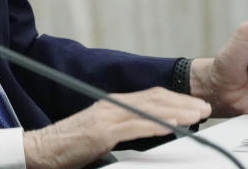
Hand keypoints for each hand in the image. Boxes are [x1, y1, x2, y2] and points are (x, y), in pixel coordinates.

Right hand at [23, 87, 210, 168]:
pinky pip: (133, 127)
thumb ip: (124, 130)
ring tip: (196, 115)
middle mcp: (111, 106)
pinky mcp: (101, 132)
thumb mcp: (103, 134)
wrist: (42, 149)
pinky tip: (171, 126)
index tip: (195, 105)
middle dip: (182, 103)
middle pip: (153, 100)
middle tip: (204, 107)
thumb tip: (149, 132)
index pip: (150, 97)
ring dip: (175, 112)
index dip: (175, 99)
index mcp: (113, 105)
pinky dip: (155, 125)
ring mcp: (106, 117)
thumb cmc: (70, 145)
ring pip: (147, 110)